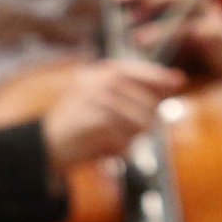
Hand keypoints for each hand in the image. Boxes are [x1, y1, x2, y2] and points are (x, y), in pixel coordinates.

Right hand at [38, 58, 186, 166]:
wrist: (42, 149)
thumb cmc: (78, 130)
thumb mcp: (103, 106)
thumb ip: (131, 96)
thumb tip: (167, 88)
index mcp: (97, 74)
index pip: (134, 69)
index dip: (158, 75)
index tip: (178, 80)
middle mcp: (95, 81)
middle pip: (143, 98)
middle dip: (147, 119)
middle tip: (141, 132)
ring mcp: (93, 98)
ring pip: (137, 119)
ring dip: (133, 137)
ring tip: (119, 144)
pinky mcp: (92, 119)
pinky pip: (122, 136)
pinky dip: (120, 148)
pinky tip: (110, 151)